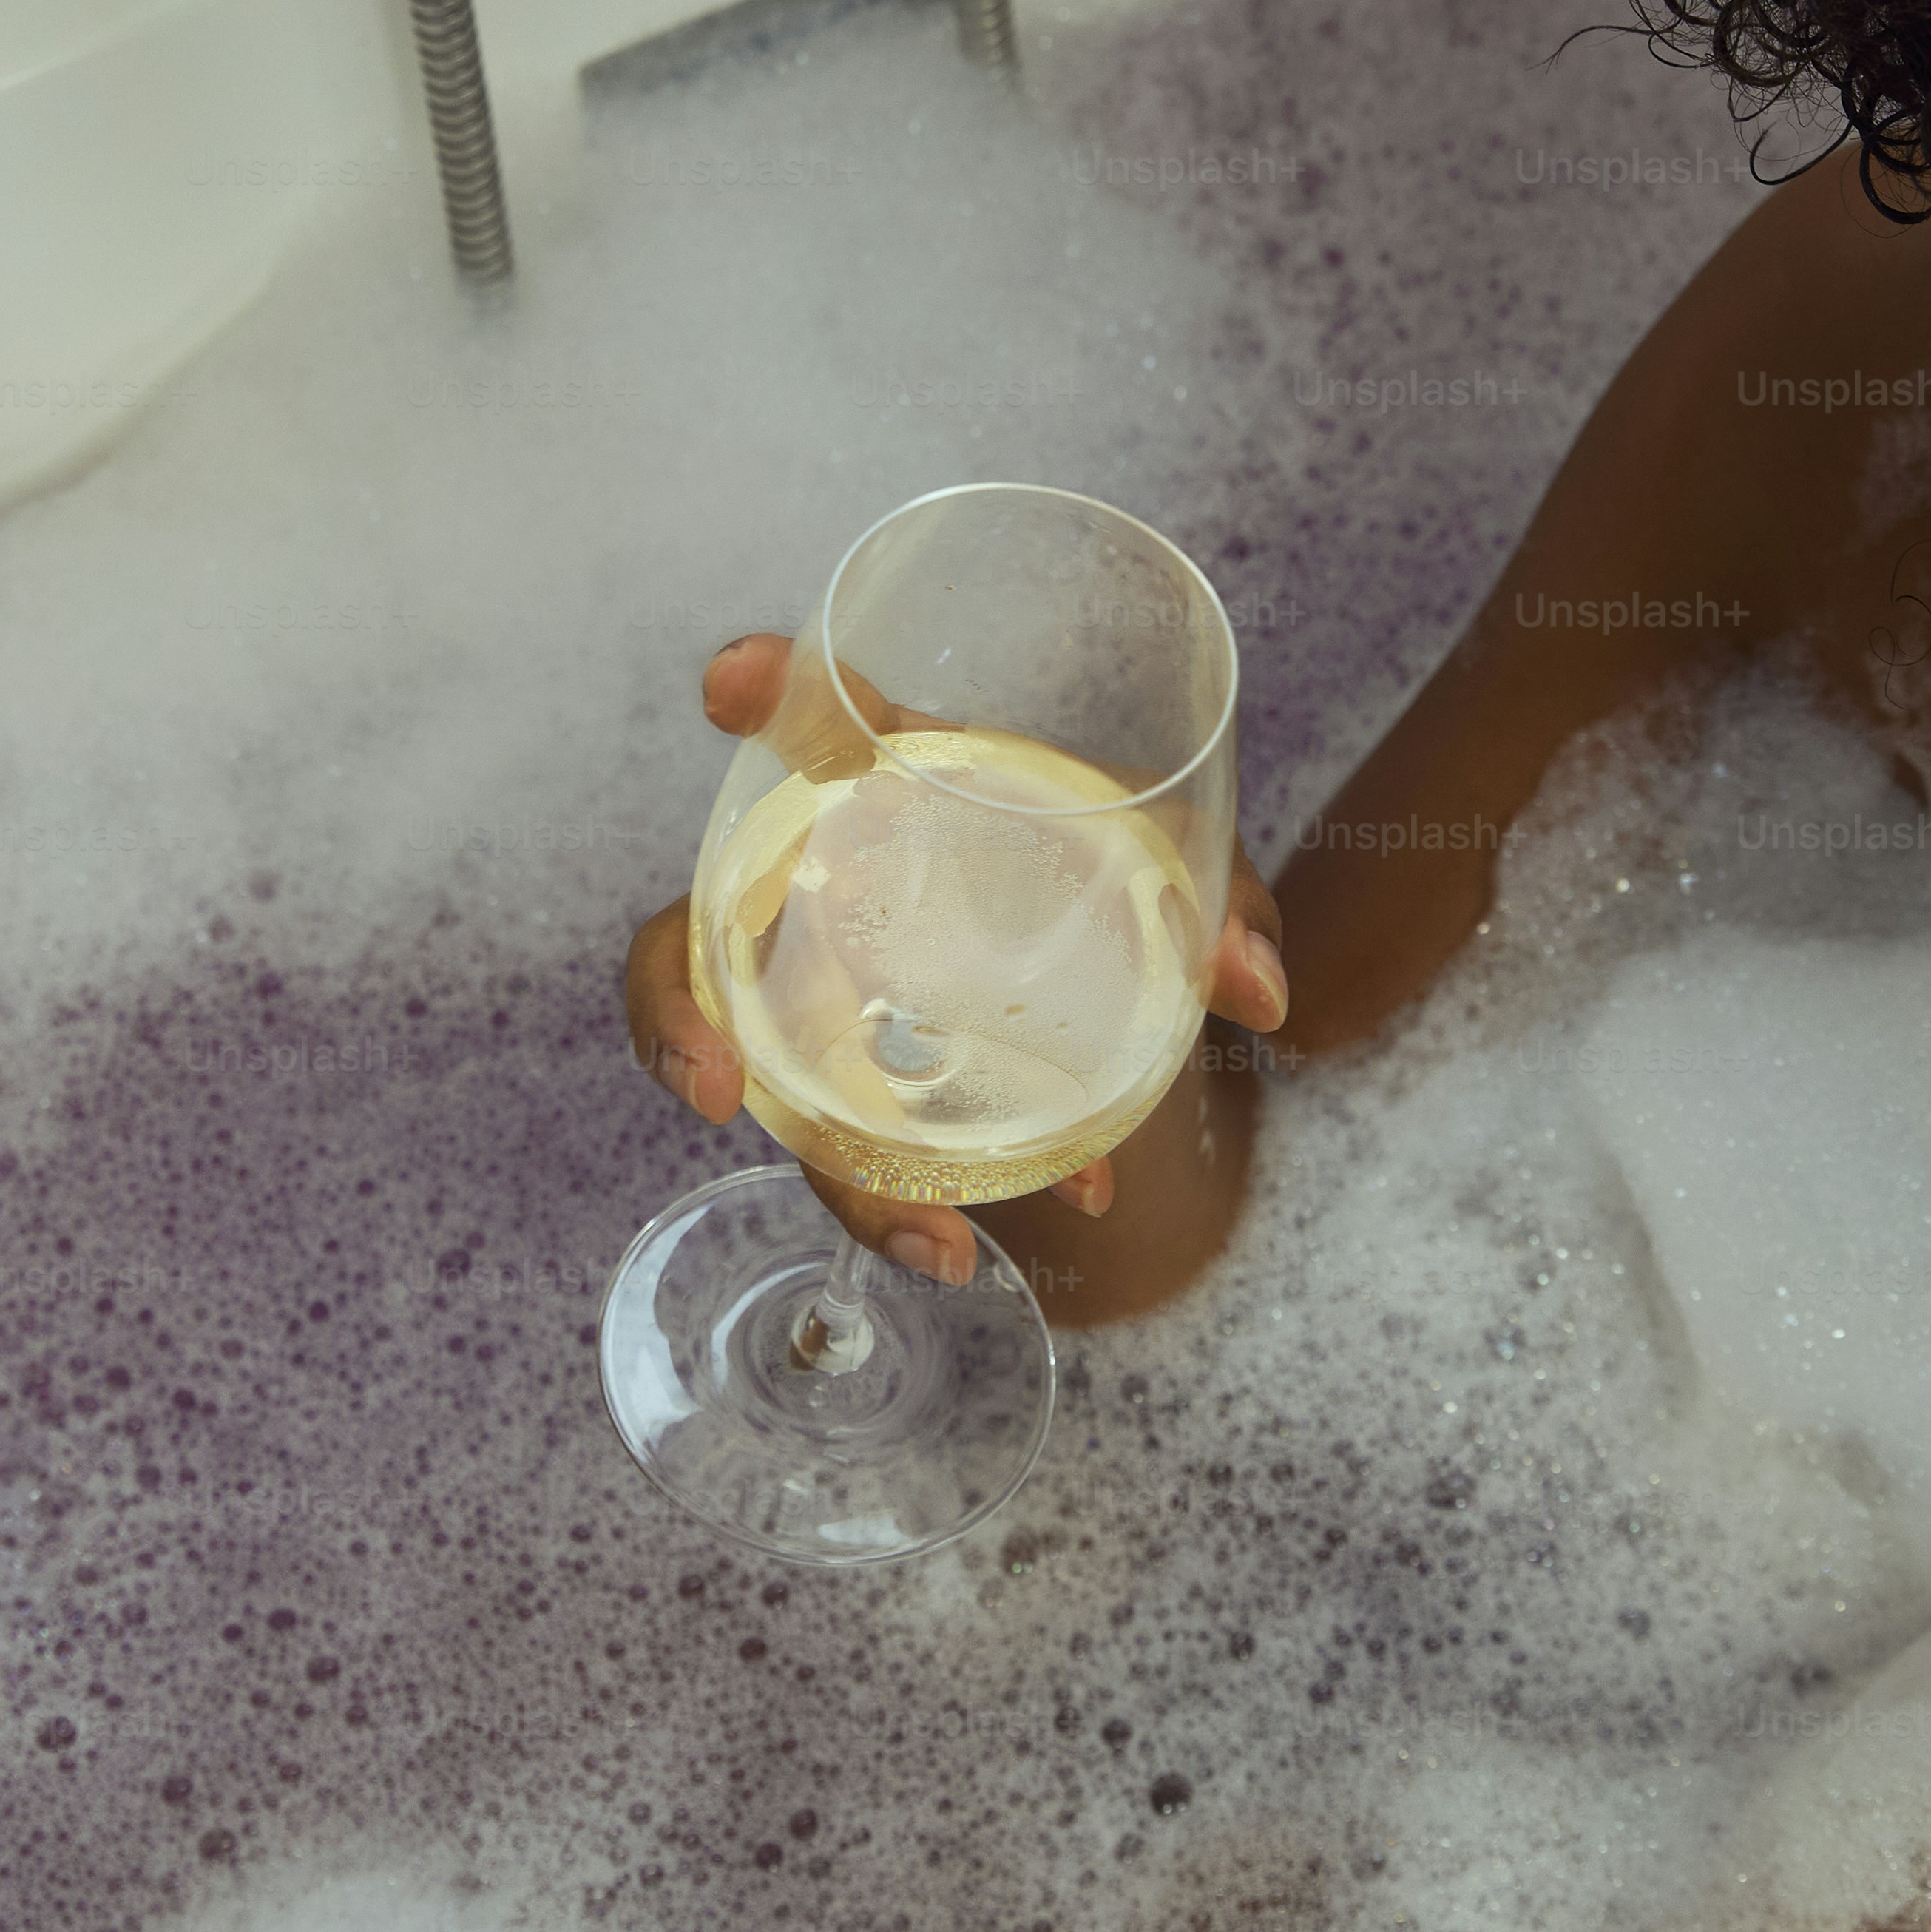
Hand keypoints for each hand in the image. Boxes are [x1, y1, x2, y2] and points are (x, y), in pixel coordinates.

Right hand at [621, 631, 1288, 1286]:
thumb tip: (1255, 989)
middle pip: (698, 938)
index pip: (812, 717)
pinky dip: (894, 1206)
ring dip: (817, 1161)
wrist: (1109, 963)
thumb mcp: (1174, 871)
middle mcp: (819, 883)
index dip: (761, 691)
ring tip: (923, 1237)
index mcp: (893, 781)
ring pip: (754, 1081)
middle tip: (711, 1082)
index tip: (733, 682)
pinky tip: (963, 1248)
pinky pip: (831, 1149)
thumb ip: (1218, 900)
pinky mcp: (841, 1084)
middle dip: (675, 1011)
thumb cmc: (1103, 870)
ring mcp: (812, 995)